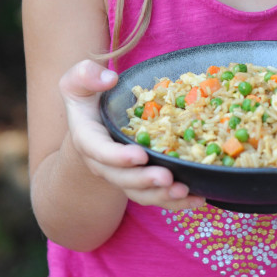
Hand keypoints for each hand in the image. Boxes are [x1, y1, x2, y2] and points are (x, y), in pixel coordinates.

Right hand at [59, 59, 205, 210]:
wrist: (89, 125)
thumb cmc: (88, 98)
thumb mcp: (78, 81)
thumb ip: (86, 75)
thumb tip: (110, 78)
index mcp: (88, 138)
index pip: (100, 151)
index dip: (118, 157)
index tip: (139, 155)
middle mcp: (104, 163)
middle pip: (122, 178)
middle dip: (145, 180)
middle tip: (167, 177)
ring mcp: (122, 175)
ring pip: (140, 193)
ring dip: (162, 196)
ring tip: (185, 191)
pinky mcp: (139, 181)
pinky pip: (156, 196)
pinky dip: (176, 201)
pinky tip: (198, 198)